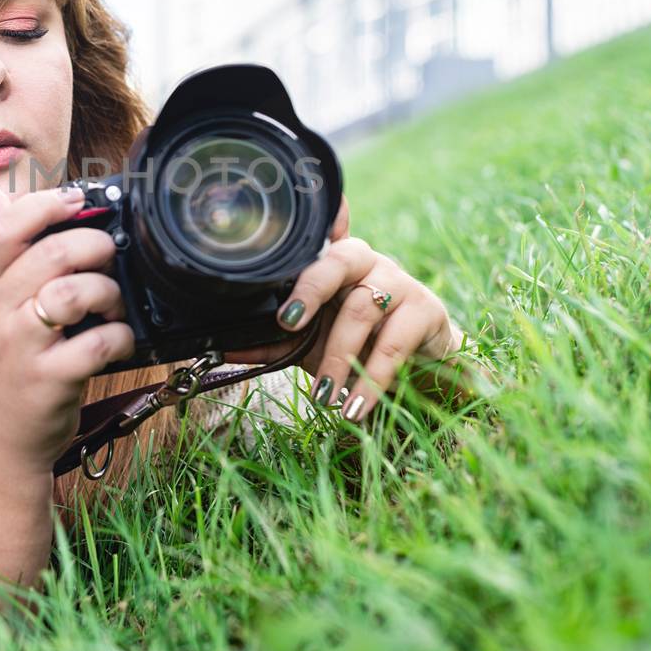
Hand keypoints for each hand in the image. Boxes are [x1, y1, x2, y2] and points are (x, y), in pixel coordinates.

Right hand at [0, 185, 134, 472]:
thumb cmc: (9, 369)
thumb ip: (6, 256)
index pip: (3, 230)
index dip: (42, 205)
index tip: (76, 200)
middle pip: (49, 254)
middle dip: (93, 246)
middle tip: (109, 258)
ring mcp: (21, 348)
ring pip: (71, 293)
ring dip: (107, 291)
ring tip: (113, 305)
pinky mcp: (47, 381)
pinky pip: (96, 344)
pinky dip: (119, 337)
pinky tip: (119, 340)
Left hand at [223, 195, 492, 421]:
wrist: (423, 364)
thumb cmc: (360, 344)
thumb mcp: (313, 344)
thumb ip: (273, 343)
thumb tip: (223, 349)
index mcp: (335, 261)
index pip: (315, 245)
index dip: (298, 255)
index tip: (280, 289)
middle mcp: (368, 262)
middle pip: (338, 261)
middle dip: (310, 291)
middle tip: (288, 326)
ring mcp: (400, 282)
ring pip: (362, 308)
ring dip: (338, 357)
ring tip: (323, 397)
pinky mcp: (427, 310)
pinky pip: (395, 343)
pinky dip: (372, 378)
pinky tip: (357, 405)